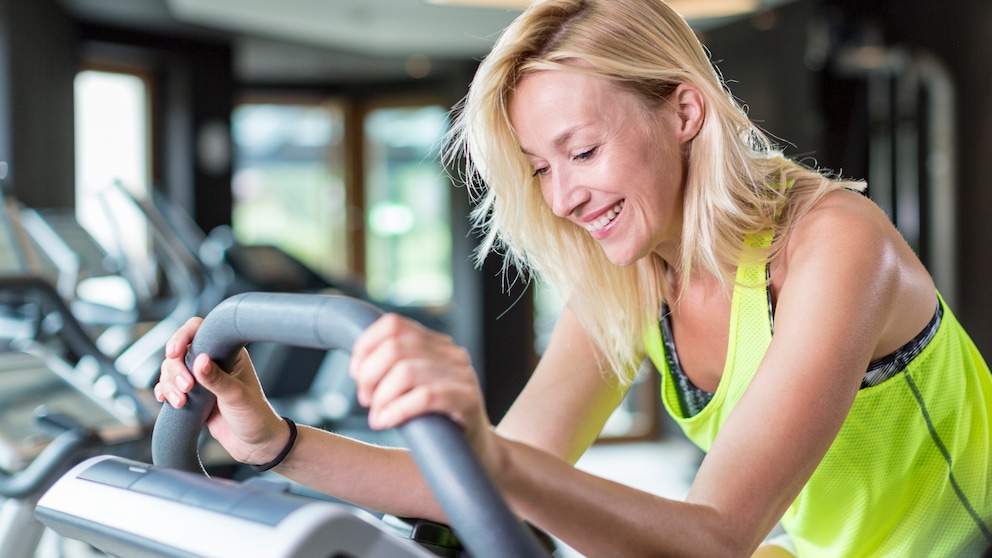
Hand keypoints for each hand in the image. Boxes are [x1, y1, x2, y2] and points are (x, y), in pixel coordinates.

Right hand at [153, 317, 288, 465]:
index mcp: (229, 352)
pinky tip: (166, 400)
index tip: (173, 353)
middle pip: (179, 352)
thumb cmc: (255, 417)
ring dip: (169, 384)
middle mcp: (214, 361)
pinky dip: (164, 392)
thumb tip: (200, 361)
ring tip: (181, 403)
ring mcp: (202, 378)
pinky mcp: (193, 395)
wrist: (255, 444)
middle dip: (175, 370)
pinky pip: (170, 387)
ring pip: (171, 370)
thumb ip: (217, 379)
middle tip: (186, 388)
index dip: (182, 337)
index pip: (200, 330)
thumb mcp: (237, 396)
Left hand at [349, 314, 499, 465]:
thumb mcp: (412, 389)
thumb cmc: (436, 423)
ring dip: (381, 397)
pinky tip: (387, 422)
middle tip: (366, 401)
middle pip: (394, 348)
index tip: (356, 373)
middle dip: (369, 376)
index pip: (393, 324)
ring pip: (405, 371)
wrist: (475, 456)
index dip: (366, 346)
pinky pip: (425, 397)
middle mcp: (451, 354)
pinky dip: (399, 409)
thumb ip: (393, 371)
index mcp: (436, 345)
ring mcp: (462, 375)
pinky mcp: (468, 400)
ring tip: (378, 417)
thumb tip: (358, 368)